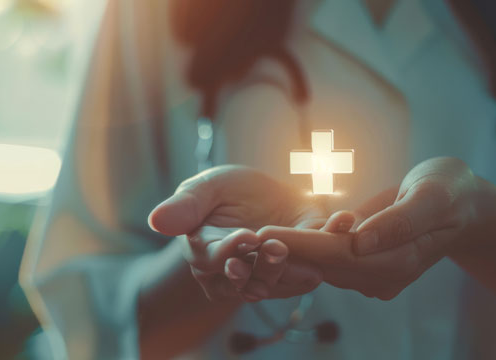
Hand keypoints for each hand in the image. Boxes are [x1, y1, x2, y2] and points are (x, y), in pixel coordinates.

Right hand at [148, 165, 349, 300]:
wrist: (261, 195)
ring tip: (312, 259)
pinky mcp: (297, 268)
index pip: (215, 259)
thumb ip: (185, 206)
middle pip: (248, 278)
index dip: (230, 251)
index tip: (245, 238)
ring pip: (279, 281)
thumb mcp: (204, 189)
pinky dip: (326, 253)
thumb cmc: (224, 191)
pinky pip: (309, 269)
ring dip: (294, 270)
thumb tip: (156, 220)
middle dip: (264, 265)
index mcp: (206, 253)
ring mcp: (267, 274)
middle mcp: (235, 272)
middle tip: (277, 248)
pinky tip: (340, 228)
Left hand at [261, 157, 479, 298]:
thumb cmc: (449, 191)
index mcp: (398, 260)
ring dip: (285, 252)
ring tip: (245, 240)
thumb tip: (359, 240)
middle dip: (281, 252)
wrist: (459, 203)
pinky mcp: (363, 264)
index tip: (261, 234)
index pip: (338, 255)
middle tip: (238, 239)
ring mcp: (372, 275)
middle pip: (323, 265)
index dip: (298, 244)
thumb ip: (399, 220)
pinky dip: (300, 249)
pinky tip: (272, 239)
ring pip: (320, 265)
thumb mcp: (432, 196)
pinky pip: (326, 259)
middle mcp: (381, 276)